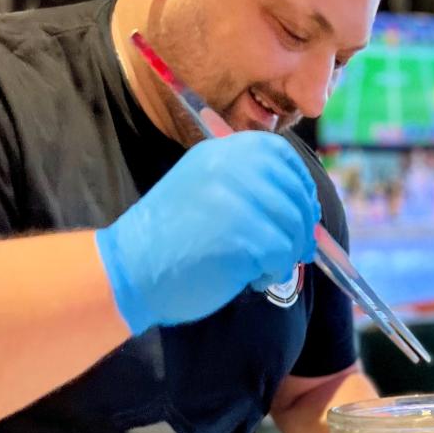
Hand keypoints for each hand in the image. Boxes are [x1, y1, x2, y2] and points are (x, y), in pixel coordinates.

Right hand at [96, 132, 318, 333]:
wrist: (130, 269)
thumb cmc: (168, 239)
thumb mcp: (203, 189)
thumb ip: (245, 186)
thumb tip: (301, 203)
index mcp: (222, 152)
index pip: (281, 155)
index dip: (300, 185)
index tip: (303, 210)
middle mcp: (232, 167)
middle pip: (295, 194)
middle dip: (302, 228)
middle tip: (294, 252)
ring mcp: (238, 200)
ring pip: (293, 227)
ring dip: (287, 255)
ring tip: (263, 268)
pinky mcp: (243, 236)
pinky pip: (281, 254)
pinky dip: (274, 272)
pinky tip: (253, 280)